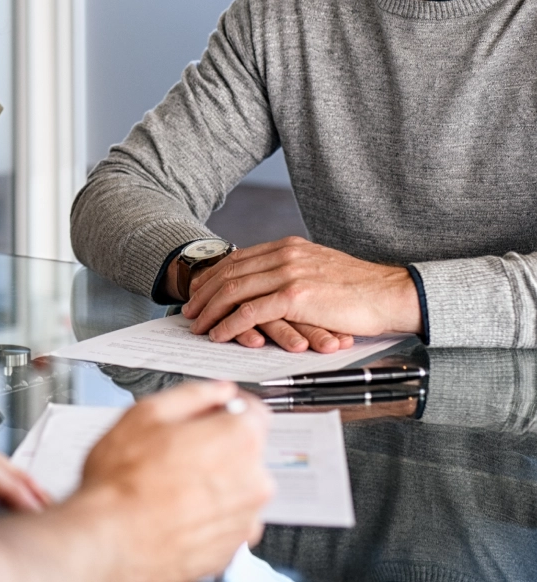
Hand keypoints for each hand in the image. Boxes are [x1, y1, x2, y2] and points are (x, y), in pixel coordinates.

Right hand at [76, 381, 272, 581]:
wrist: (111, 541)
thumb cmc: (122, 481)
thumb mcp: (147, 413)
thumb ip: (192, 395)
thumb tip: (216, 391)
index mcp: (237, 440)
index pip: (254, 411)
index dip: (228, 407)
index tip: (212, 411)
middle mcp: (253, 481)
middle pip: (245, 451)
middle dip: (217, 445)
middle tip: (176, 449)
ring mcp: (245, 520)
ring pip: (236, 487)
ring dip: (213, 481)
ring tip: (170, 484)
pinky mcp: (232, 550)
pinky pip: (227, 520)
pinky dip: (209, 513)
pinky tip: (175, 510)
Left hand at [182, 236, 421, 345]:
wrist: (392, 293)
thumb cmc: (361, 289)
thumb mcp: (319, 270)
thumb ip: (292, 272)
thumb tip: (270, 287)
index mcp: (288, 246)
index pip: (238, 259)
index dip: (214, 276)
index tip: (200, 292)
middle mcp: (284, 254)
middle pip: (229, 272)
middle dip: (204, 293)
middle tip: (189, 311)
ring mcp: (288, 273)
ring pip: (234, 291)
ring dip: (211, 310)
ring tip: (198, 326)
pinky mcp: (295, 296)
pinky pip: (251, 311)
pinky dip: (230, 324)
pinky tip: (221, 334)